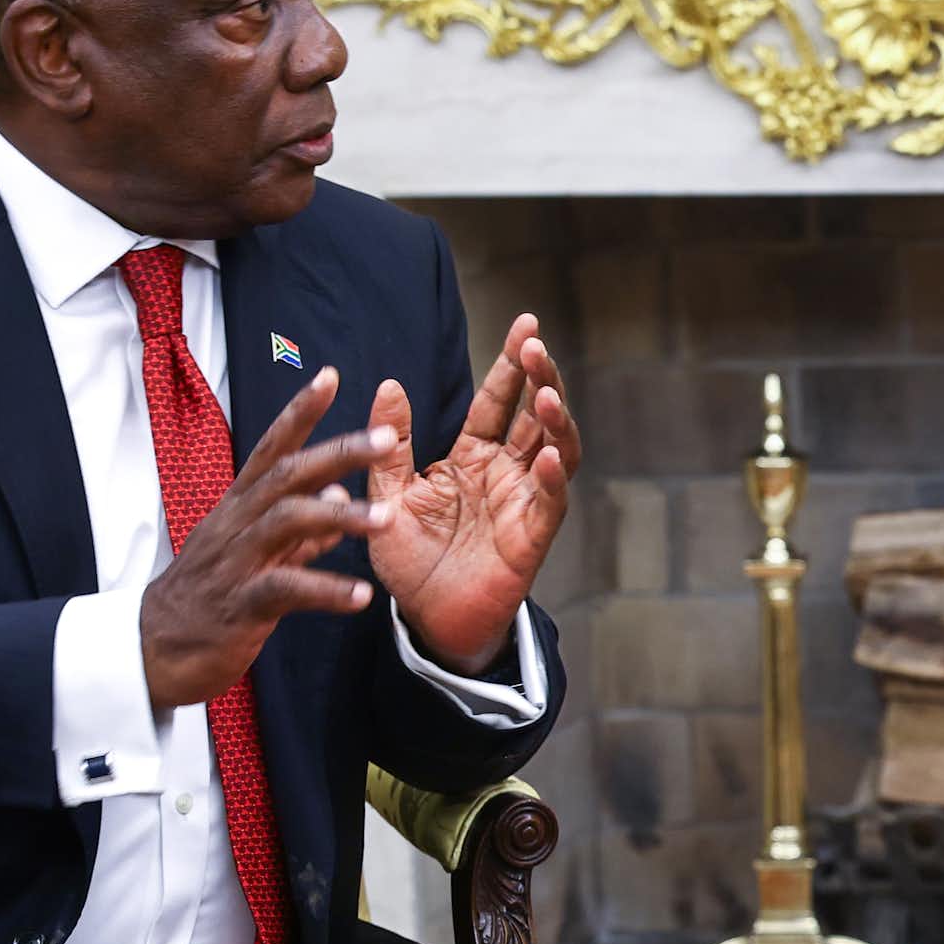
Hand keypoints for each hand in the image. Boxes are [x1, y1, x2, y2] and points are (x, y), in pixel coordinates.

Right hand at [139, 367, 389, 709]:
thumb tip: (340, 494)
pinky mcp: (239, 605)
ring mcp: (237, 562)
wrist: (154, 649)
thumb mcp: (255, 554)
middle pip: (286, 475)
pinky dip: (325, 590)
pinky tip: (362, 597)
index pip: (271, 448)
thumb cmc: (210, 598)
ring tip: (389, 519)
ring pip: (287, 523)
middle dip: (337, 453)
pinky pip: (284, 589)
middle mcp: (237, 524)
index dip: (299, 411)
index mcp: (241, 508)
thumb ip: (302, 529)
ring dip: (341, 518)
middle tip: (386, 438)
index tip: (332, 376)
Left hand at [368, 313, 581, 673]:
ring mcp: (525, 501)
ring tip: (546, 394)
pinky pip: (550, 501)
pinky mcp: (533, 536)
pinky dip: (552, 477)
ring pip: (555, 450)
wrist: (426, 617)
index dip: (512, 364)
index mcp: (474, 455)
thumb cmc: (410, 558)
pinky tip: (548, 453)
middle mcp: (507, 472)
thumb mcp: (388, 493)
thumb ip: (391, 443)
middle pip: (534, 414)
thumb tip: (389, 385)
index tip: (524, 326)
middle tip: (535, 344)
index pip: (499, 400)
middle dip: (540, 378)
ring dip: (554, 421)